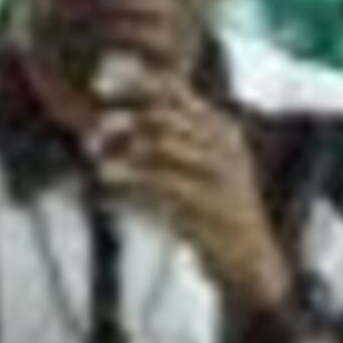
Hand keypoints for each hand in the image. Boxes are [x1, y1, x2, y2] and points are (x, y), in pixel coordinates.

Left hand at [86, 55, 274, 293]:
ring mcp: (222, 176)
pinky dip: (133, 182)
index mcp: (220, 129)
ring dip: (124, 152)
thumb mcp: (193, 169)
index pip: (176, 91)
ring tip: (98, 163)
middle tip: (93, 135)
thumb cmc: (211, 212)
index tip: (98, 84)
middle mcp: (225, 146)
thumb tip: (109, 120)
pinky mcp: (213, 207)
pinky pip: (164, 185)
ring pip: (164, 147)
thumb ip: (160, 141)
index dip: (136, 82)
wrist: (248, 261)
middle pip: (166, 116)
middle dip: (124, 122)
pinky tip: (108, 183)